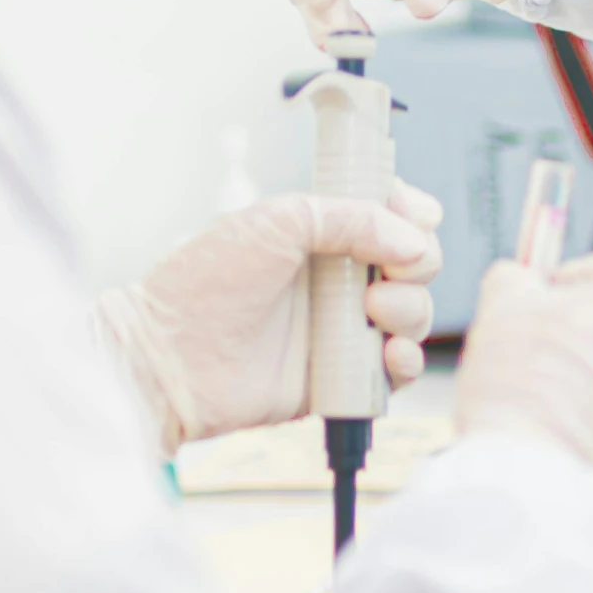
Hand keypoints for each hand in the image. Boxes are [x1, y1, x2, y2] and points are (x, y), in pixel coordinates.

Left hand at [98, 183, 443, 455]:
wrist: (173, 357)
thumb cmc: (208, 283)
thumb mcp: (279, 221)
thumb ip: (352, 218)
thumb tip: (413, 239)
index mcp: (323, 235)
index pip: (391, 217)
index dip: (413, 214)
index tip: (414, 215)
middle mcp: (338, 280)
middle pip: (416, 265)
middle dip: (420, 264)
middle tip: (391, 270)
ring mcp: (342, 329)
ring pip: (413, 315)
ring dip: (412, 310)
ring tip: (375, 313)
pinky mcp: (341, 377)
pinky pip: (396, 371)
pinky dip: (406, 361)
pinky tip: (388, 355)